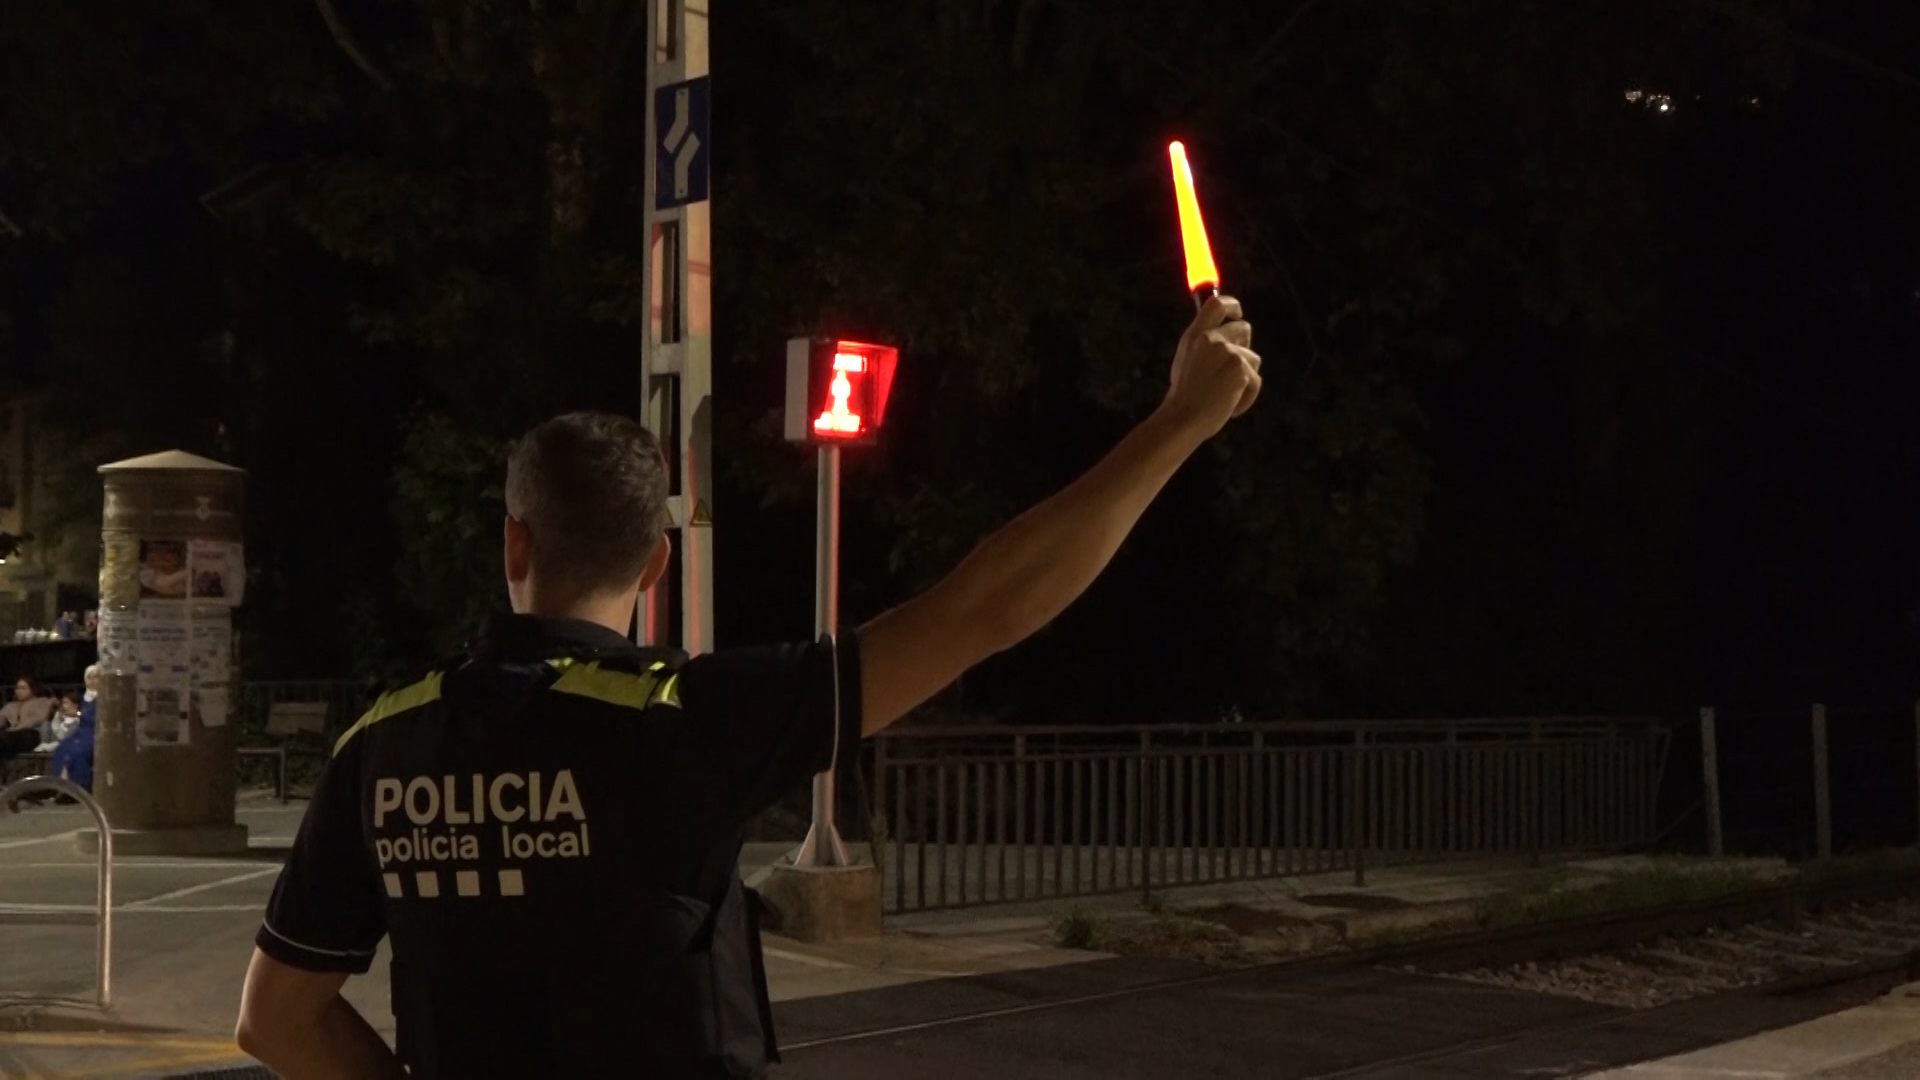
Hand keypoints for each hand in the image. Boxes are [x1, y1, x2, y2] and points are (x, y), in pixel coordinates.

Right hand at [1162, 295, 1261, 436]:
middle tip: (1232, 372)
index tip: (1238, 312)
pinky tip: (1231, 408)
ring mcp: (1226, 352)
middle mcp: (1210, 338)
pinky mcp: (1240, 368)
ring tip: (1226, 396)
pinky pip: (1255, 380)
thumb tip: (1226, 336)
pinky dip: (1248, 396)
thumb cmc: (1186, 395)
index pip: (1217, 304)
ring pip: (1253, 358)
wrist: (1184, 419)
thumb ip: (1205, 344)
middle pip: (1244, 328)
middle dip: (1245, 349)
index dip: (1232, 304)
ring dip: (1246, 378)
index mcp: (1195, 335)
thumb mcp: (1188, 360)